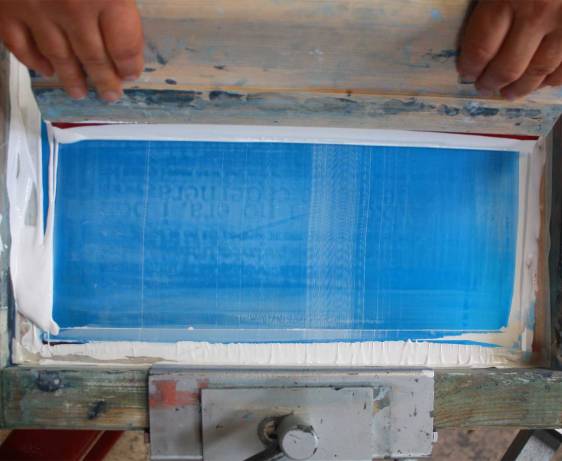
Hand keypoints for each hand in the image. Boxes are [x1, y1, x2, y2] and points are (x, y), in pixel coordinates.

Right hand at [0, 0, 143, 100]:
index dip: (129, 66)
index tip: (130, 75)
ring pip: (59, 57)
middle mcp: (72, 8)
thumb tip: (123, 33)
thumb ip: (116, 1)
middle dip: (104, 81)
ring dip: (72, 79)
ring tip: (80, 93)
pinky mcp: (5, 9)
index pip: (123, 46)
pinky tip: (46, 70)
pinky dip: (33, 61)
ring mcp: (36, 10)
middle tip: (110, 95)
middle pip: (93, 57)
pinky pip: (19, 44)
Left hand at [458, 0, 561, 99]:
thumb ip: (490, 2)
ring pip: (539, 71)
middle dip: (491, 82)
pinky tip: (542, 81)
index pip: (481, 48)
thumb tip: (475, 35)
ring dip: (521, 87)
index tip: (466, 72)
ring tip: (509, 92)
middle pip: (508, 67)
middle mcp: (539, 14)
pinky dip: (552, 79)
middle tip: (484, 87)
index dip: (470, 66)